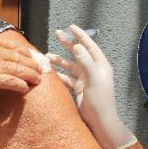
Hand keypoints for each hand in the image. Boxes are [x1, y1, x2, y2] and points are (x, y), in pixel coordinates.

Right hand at [0, 1, 41, 92]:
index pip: (12, 44)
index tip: (30, 56)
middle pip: (19, 57)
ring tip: (38, 80)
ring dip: (30, 75)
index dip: (24, 52)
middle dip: (32, 64)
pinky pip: (10, 82)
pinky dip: (20, 85)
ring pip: (18, 69)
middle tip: (40, 70)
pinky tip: (25, 88)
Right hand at [46, 24, 135, 148]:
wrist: (100, 121)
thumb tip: (78, 46)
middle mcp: (93, 70)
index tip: (71, 26)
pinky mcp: (79, 88)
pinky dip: (58, 74)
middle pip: (79, 53)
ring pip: (70, 66)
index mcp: (100, 65)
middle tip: (57, 34)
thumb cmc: (100, 100)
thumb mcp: (93, 79)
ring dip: (59, 61)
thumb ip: (86, 62)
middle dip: (68, 44)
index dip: (80, 36)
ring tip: (47, 57)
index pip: (89, 46)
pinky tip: (50, 72)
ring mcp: (85, 79)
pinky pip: (66, 78)